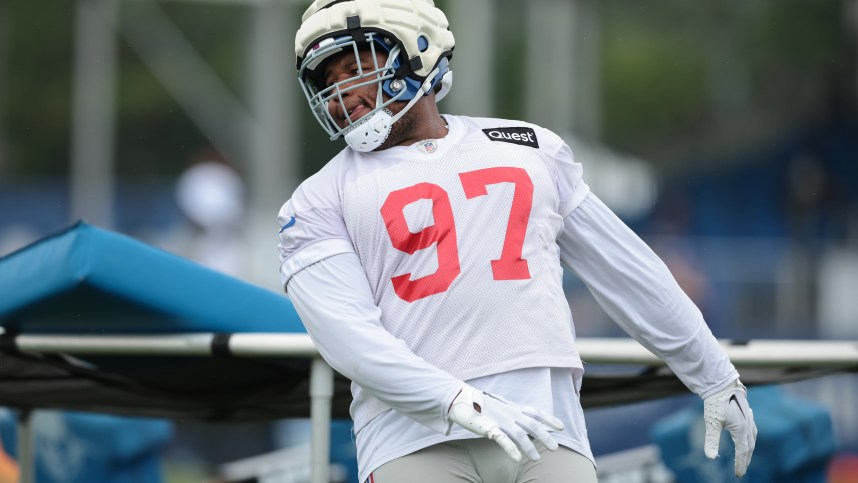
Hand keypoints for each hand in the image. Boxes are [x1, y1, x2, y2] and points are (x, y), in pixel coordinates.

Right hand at [446, 385, 563, 461]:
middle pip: (532, 424)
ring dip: (530, 447)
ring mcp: (500, 420)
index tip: (561, 427)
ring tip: (536, 459)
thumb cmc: (481, 405)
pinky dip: (511, 449)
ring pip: (520, 434)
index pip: (536, 412)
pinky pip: (502, 440)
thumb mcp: (502, 408)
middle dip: (545, 436)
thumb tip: (525, 422)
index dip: (549, 419)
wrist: (461, 400)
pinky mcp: (489, 428)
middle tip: (555, 448)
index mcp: (514, 408)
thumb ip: (514, 414)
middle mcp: (510, 413)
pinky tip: (518, 458)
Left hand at [703, 378, 757, 476]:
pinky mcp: (747, 414)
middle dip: (746, 460)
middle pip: (749, 447)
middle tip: (741, 470)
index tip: (738, 474)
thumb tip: (710, 458)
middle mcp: (749, 425)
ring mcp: (750, 419)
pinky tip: (747, 439)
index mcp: (742, 430)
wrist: (722, 384)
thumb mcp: (711, 422)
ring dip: (749, 450)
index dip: (741, 464)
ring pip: (752, 439)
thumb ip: (711, 441)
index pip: (743, 452)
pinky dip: (750, 439)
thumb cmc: (716, 402)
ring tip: (745, 459)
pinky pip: (752, 431)